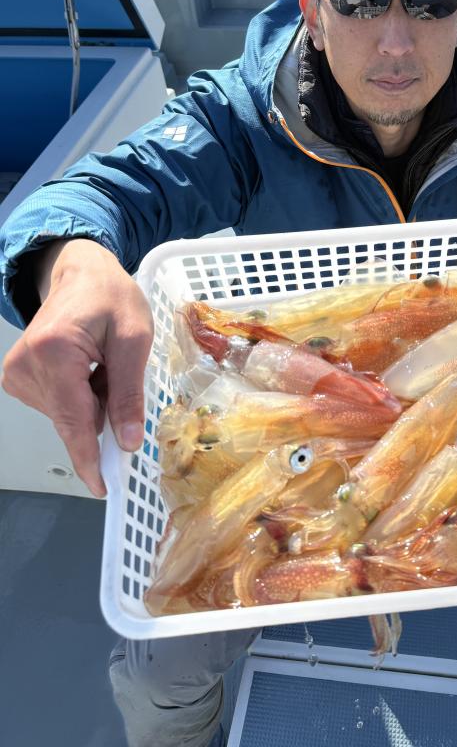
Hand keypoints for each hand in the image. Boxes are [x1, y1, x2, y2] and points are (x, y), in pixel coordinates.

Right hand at [0, 239, 152, 496]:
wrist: (81, 273)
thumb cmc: (111, 297)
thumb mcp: (135, 339)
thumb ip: (129, 393)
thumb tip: (128, 441)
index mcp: (54, 350)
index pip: (73, 419)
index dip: (89, 458)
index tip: (102, 487)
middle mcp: (25, 365)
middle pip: (71, 420)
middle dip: (102, 415)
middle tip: (120, 376)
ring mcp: (16, 372)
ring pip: (66, 416)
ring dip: (93, 403)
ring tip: (103, 365)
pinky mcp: (18, 377)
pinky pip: (58, 406)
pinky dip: (80, 397)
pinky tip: (88, 370)